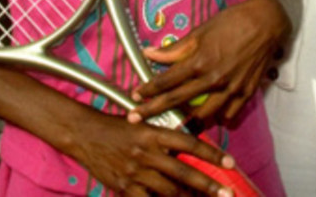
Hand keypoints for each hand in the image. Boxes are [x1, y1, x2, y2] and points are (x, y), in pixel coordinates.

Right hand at [67, 107, 237, 196]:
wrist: (85, 134)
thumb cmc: (118, 127)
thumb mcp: (145, 125)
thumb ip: (166, 138)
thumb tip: (191, 150)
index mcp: (155, 133)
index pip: (190, 143)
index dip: (212, 154)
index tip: (230, 163)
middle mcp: (147, 153)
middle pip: (183, 172)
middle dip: (208, 185)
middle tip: (228, 193)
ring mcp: (135, 172)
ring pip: (169, 191)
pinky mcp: (123, 188)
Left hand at [131, 0, 290, 126]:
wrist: (266, 22)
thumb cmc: (232, 22)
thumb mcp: (201, 30)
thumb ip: (175, 47)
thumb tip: (149, 53)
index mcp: (200, 61)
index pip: (166, 82)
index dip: (147, 90)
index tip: (134, 96)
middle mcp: (213, 79)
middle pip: (176, 102)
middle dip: (152, 111)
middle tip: (134, 118)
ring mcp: (230, 89)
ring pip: (202, 116)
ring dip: (186, 121)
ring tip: (175, 123)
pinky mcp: (246, 93)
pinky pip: (228, 115)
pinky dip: (217, 118)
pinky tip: (210, 116)